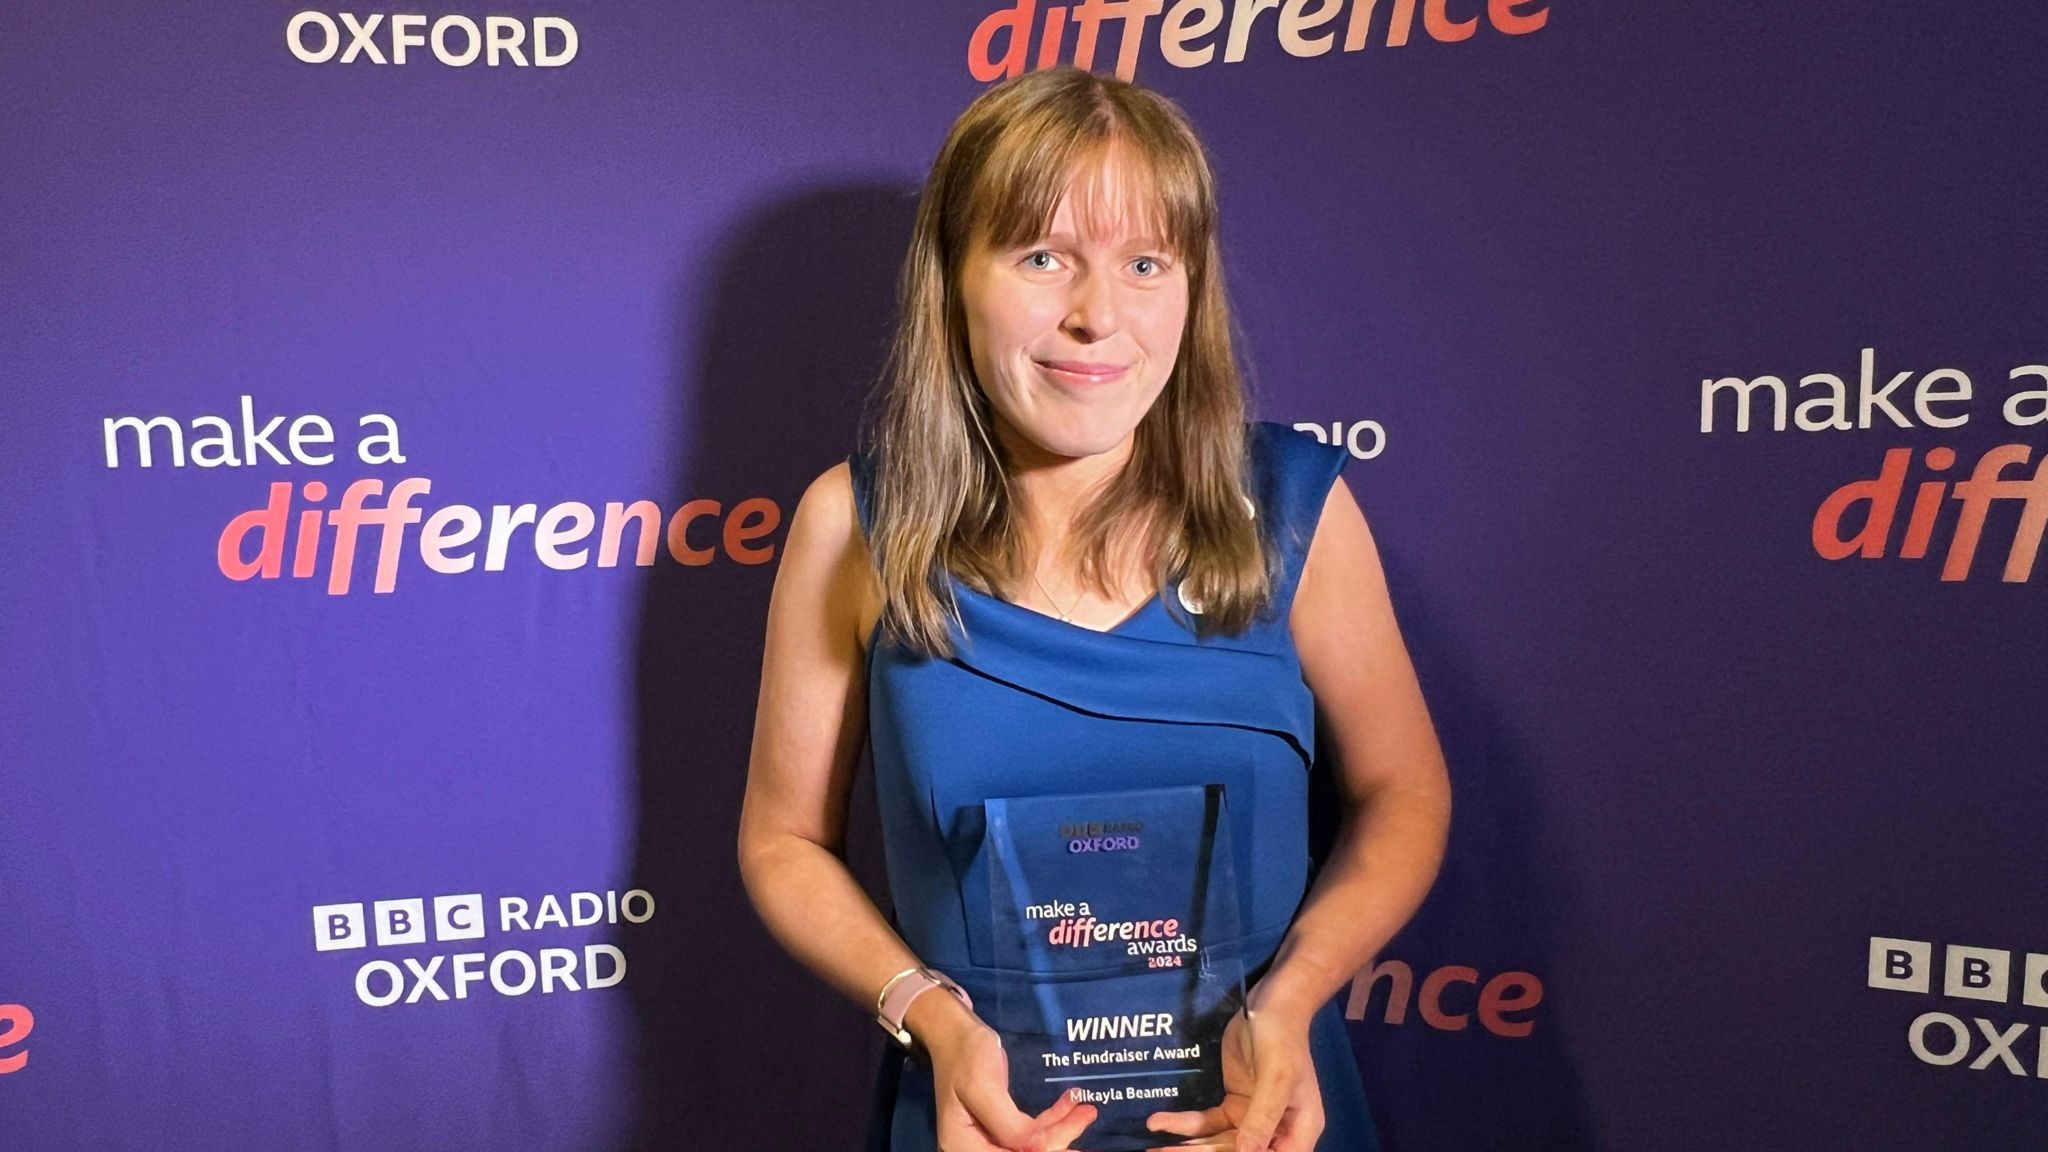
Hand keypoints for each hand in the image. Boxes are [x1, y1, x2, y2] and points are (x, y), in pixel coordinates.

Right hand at [924, 1011, 1099, 1151]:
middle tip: (1086, 1115)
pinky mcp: (1001, 1124)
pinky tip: (1071, 1103)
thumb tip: (1040, 1148)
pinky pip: (1032, 1129)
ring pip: (1033, 1143)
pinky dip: (1053, 1118)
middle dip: (1058, 1139)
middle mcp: (973, 1147)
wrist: (956, 1032)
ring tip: (1087, 1110)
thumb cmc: (966, 1056)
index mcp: (961, 1144)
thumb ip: (1009, 1124)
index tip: (1074, 1146)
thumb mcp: (984, 1089)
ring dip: (1062, 1127)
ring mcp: (988, 1137)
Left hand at [1141, 1004, 1322, 1151]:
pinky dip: (1185, 1124)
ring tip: (1155, 1149)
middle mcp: (1277, 1130)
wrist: (1270, 1003)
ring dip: (1188, 1146)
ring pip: (1218, 1142)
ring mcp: (1252, 1118)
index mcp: (1299, 1129)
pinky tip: (1160, 1122)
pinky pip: (1208, 1122)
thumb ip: (1262, 1117)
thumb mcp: (1276, 1077)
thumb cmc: (1281, 1037)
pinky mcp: (1233, 1104)